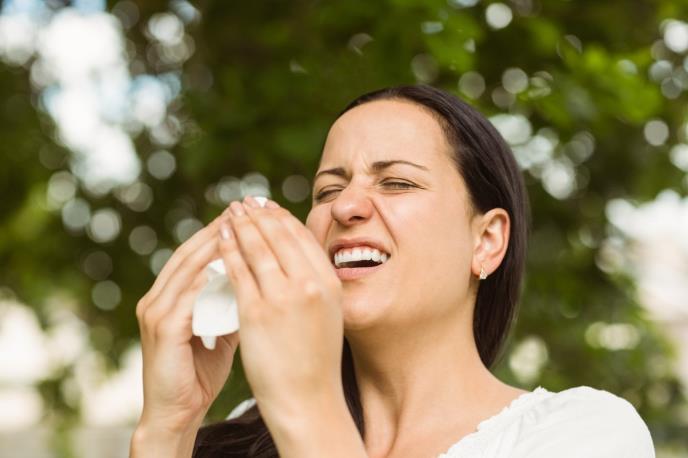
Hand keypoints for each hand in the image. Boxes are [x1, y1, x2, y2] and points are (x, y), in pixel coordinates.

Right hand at [134, 211, 240, 433]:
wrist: (176, 414)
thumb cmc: (198, 374)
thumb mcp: (218, 333)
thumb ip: (228, 306)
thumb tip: (254, 283)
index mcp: (168, 298)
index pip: (194, 255)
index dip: (218, 233)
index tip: (247, 215)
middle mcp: (157, 299)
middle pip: (189, 253)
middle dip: (217, 229)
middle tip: (244, 209)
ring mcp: (156, 313)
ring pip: (187, 268)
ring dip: (214, 246)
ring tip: (241, 226)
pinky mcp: (163, 329)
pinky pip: (188, 295)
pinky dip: (208, 278)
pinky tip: (230, 264)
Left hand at [218, 196, 343, 418]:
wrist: (307, 398)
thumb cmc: (316, 358)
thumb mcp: (328, 312)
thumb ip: (314, 282)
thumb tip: (297, 255)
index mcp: (329, 282)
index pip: (302, 235)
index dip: (281, 216)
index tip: (267, 206)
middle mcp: (309, 284)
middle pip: (279, 234)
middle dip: (258, 213)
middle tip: (244, 200)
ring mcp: (282, 297)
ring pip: (256, 247)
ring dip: (240, 224)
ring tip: (230, 211)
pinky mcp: (257, 312)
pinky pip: (237, 271)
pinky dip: (226, 250)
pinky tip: (218, 238)